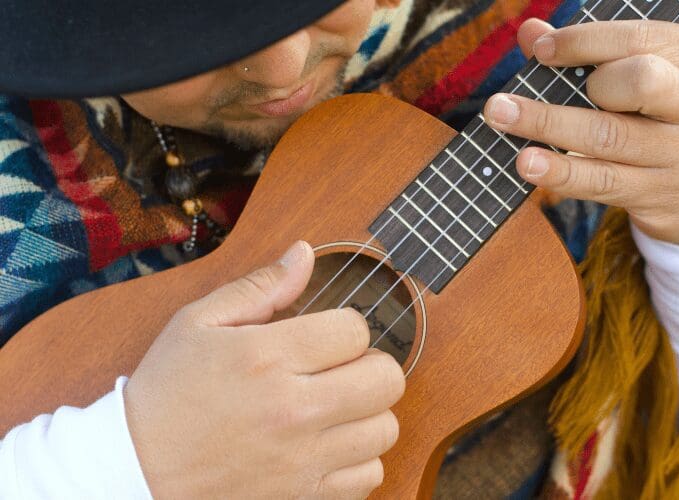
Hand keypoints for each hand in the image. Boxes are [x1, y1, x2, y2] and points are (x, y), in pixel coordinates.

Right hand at [124, 241, 405, 498]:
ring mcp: (303, 458)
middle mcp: (294, 409)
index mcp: (268, 357)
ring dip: (368, 412)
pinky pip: (370, 474)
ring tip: (336, 407)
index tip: (324, 337)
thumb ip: (260, 287)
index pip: (356, 330)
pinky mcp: (304, 495)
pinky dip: (360, 459)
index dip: (344, 327)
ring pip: (386, 427)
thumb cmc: (167, 392)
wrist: (137, 470)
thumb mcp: (198, 322)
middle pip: (386, 378)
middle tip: (341, 369)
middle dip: (369, 365)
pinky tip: (331, 444)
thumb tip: (304, 254)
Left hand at [484, 19, 678, 251]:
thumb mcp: (650, 80)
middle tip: (524, 92)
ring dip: (549, 126)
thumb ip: (591, 54)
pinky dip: (561, 172)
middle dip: (578, 85)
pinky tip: (527, 163)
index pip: (638, 39)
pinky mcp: (657, 193)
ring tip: (501, 118)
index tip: (540, 50)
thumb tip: (530, 32)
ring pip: (610, 137)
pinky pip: (602, 181)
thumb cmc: (665, 122)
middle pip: (638, 83)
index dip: (584, 42)